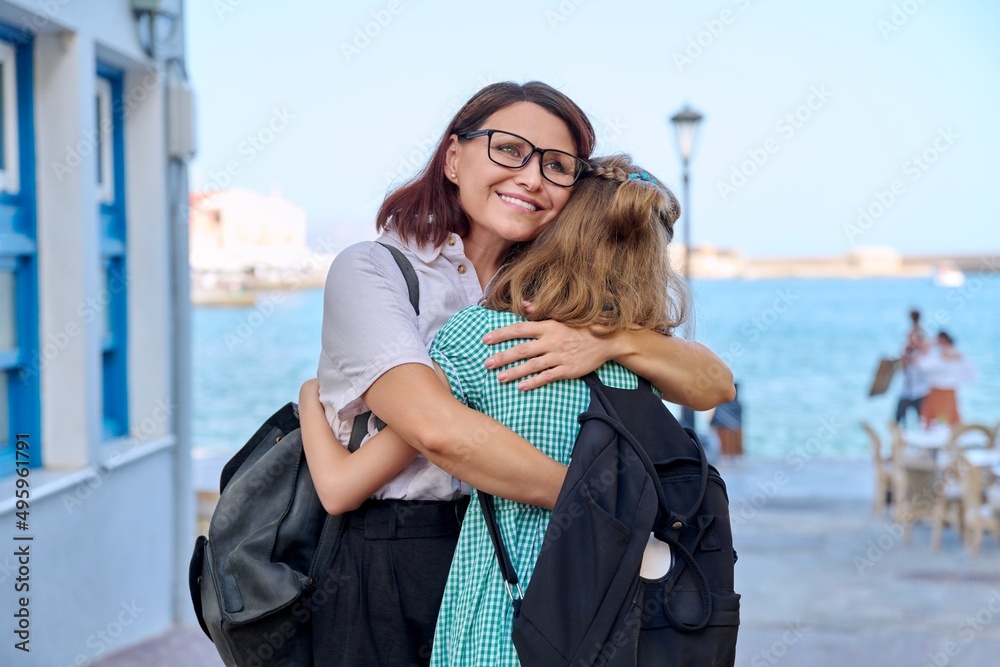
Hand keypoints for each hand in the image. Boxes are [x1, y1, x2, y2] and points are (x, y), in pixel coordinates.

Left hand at [483, 308, 615, 390]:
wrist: (607, 340)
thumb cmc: (581, 327)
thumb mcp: (561, 316)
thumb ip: (540, 312)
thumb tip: (524, 304)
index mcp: (548, 326)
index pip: (519, 329)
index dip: (501, 334)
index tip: (486, 339)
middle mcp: (551, 341)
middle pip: (521, 349)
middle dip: (502, 357)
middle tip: (486, 363)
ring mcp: (559, 356)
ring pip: (531, 365)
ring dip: (514, 372)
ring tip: (499, 378)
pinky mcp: (567, 369)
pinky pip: (547, 377)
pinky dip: (533, 382)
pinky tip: (521, 387)